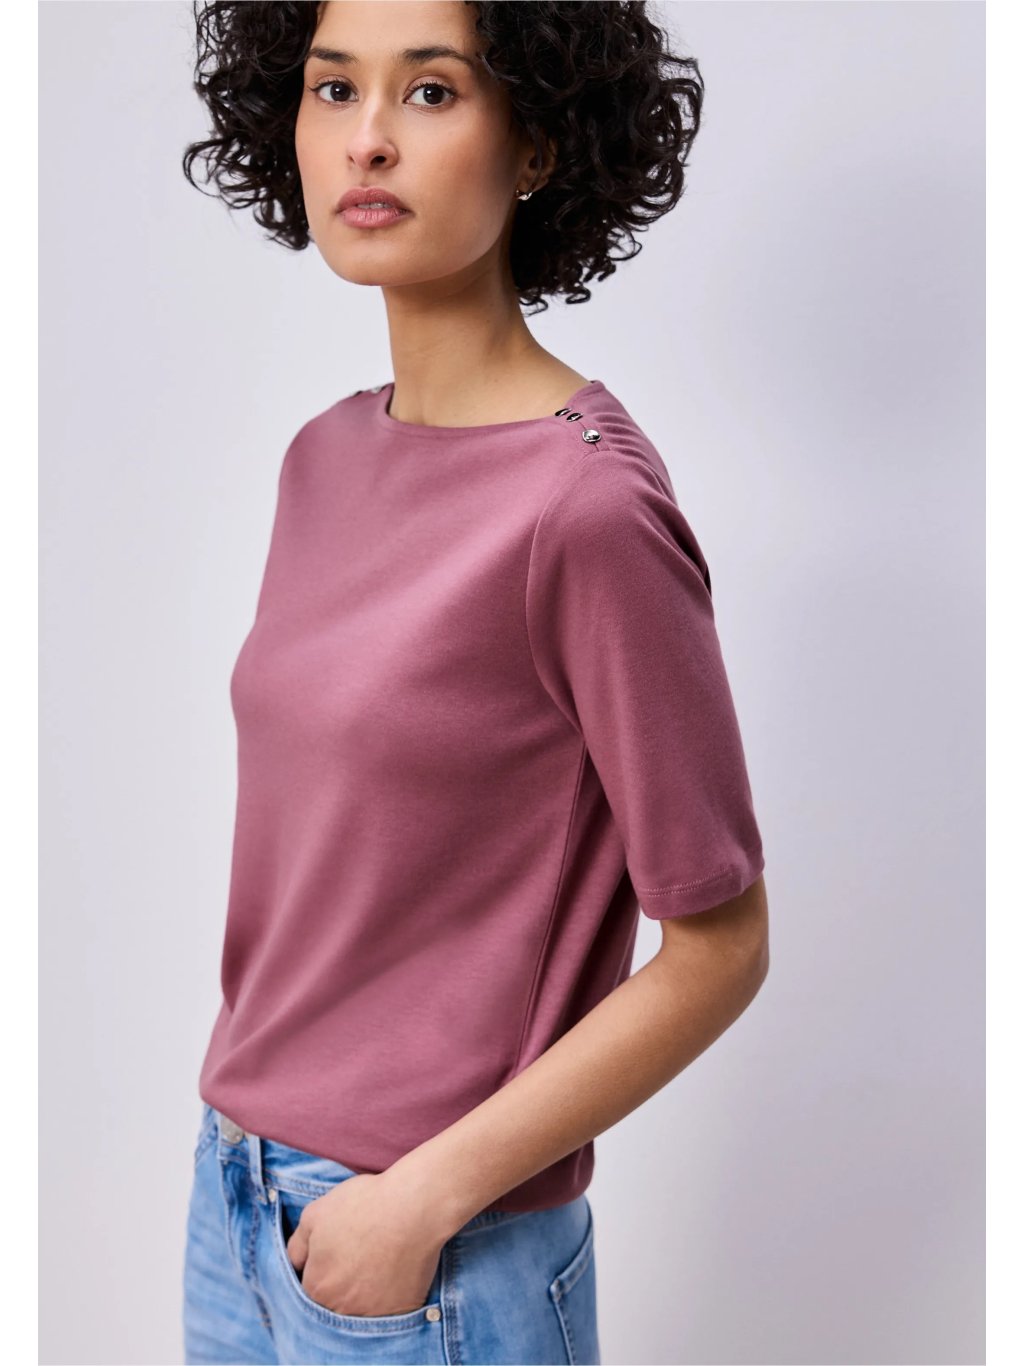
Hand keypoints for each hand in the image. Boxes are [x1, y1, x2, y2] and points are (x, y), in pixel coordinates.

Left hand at [283, 1170, 449, 1317]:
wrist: (412, 1206)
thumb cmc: (362, 1205)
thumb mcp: (315, 1213)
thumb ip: (297, 1245)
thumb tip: (296, 1264)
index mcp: (317, 1286)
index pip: (310, 1289)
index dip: (321, 1269)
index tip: (335, 1253)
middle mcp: (341, 1307)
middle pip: (333, 1303)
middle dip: (341, 1283)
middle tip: (356, 1257)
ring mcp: (372, 1313)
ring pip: (359, 1310)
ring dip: (362, 1293)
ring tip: (374, 1263)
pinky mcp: (400, 1312)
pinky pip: (387, 1313)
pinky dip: (387, 1298)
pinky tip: (392, 1272)